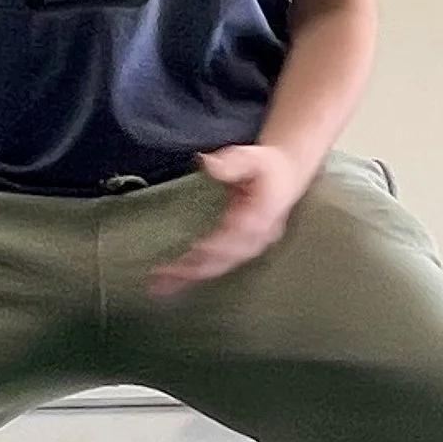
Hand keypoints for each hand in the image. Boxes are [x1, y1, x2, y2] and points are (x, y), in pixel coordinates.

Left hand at [145, 144, 312, 298]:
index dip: (219, 244)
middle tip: (165, 273)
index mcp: (264, 216)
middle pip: (225, 258)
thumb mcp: (253, 157)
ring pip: (217, 267)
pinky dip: (189, 277)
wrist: (284, 179)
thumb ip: (233, 161)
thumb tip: (208, 163)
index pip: (241, 235)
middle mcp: (256, 239)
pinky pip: (212, 267)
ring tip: (158, 282)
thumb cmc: (267, 168)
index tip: (196, 249)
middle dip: (195, 267)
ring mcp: (246, 248)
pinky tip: (168, 284)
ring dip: (188, 276)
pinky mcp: (235, 253)